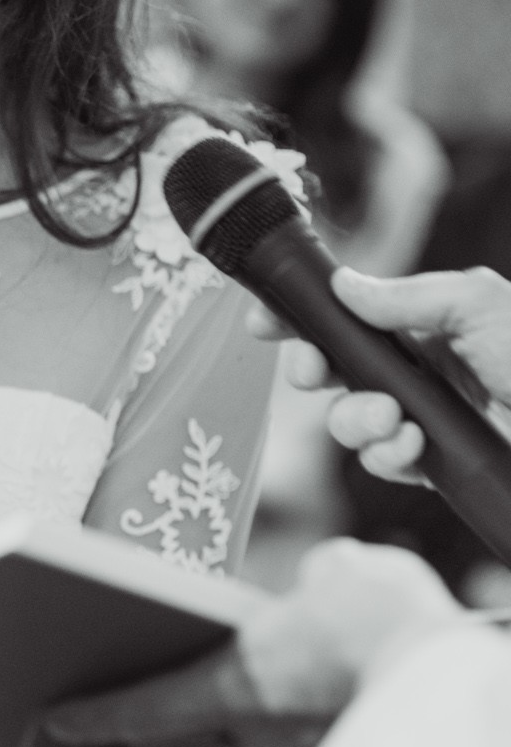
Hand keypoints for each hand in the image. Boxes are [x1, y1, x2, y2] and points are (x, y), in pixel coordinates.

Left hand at [46, 539, 465, 746]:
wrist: (463, 700)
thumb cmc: (397, 627)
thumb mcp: (352, 575)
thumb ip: (322, 576)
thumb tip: (324, 576)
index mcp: (228, 687)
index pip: (138, 707)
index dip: (90, 716)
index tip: (48, 723)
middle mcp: (248, 733)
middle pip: (186, 718)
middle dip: (158, 703)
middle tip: (116, 689)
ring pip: (245, 724)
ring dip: (237, 703)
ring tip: (225, 670)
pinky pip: (288, 732)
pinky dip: (287, 711)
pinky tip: (301, 683)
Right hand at [247, 266, 510, 486]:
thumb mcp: (480, 305)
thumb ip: (408, 296)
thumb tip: (346, 286)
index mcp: (427, 322)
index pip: (349, 314)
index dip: (303, 317)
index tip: (265, 322)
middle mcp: (419, 367)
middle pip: (333, 368)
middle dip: (312, 370)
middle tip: (312, 373)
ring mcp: (421, 415)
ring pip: (348, 420)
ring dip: (355, 420)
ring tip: (392, 419)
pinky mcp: (432, 459)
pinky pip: (381, 460)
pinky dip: (388, 454)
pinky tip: (415, 445)